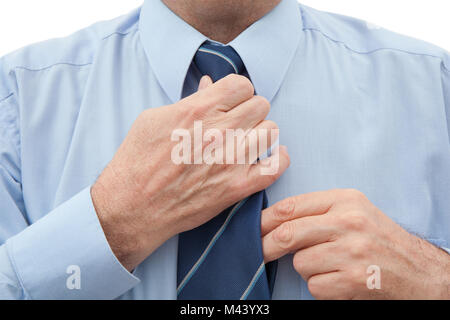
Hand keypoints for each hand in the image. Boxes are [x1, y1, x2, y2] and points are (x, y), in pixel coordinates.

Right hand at [91, 75, 289, 270]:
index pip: (242, 85)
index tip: (230, 103)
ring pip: (271, 131)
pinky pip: (276, 167)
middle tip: (236, 124)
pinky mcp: (237, 187)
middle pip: (260, 105)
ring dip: (260, 134)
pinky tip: (265, 159)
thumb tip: (210, 86)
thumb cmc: (138, 161)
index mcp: (198, 110)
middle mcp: (219, 132)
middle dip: (249, 111)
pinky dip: (277, 160)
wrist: (133, 207)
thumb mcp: (154, 119)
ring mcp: (231, 161)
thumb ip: (189, 101)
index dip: (237, 93)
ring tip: (246, 142)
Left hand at [261, 189, 449, 298]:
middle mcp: (349, 222)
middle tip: (259, 252)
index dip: (265, 219)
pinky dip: (321, 287)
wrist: (417, 270)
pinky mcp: (354, 280)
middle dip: (267, 246)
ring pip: (300, 262)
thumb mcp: (353, 210)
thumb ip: (318, 210)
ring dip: (307, 269)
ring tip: (330, 265)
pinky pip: (315, 286)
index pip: (291, 206)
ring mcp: (352, 252)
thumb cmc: (378, 238)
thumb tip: (273, 219)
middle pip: (289, 234)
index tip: (253, 229)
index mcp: (345, 200)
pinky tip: (339, 280)